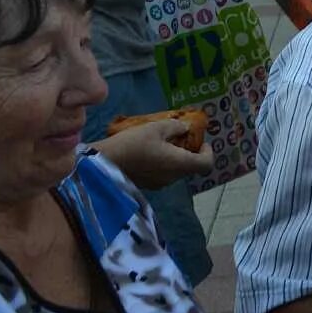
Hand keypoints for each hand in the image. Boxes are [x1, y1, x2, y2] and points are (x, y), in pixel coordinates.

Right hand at [93, 119, 213, 187]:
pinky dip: (163, 164)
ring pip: (176, 171)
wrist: (103, 164)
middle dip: (190, 152)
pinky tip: (150, 152)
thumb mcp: (155, 128)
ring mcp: (159, 184)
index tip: (202, 142)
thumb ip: (174, 127)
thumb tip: (185, 128)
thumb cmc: (132, 144)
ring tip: (164, 142)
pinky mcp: (147, 185)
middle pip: (190, 167)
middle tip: (181, 138)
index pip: (206, 164)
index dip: (208, 153)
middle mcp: (173, 178)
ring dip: (175, 158)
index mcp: (179, 164)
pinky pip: (163, 174)